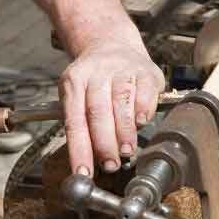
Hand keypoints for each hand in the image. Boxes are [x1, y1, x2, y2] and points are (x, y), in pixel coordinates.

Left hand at [59, 40, 164, 175]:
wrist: (112, 44)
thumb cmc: (94, 82)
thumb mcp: (78, 96)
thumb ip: (83, 126)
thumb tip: (90, 163)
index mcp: (73, 82)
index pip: (74, 122)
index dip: (79, 150)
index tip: (83, 174)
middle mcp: (96, 73)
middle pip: (97, 112)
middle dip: (104, 144)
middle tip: (110, 165)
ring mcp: (121, 69)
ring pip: (121, 103)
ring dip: (124, 132)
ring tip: (126, 151)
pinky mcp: (145, 70)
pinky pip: (144, 94)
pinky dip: (143, 112)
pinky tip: (141, 124)